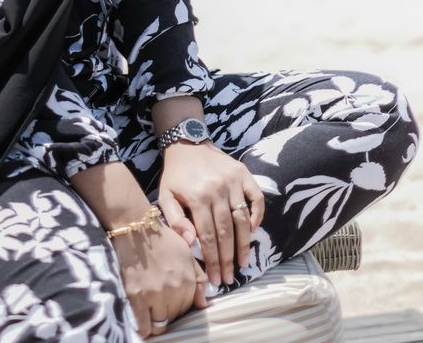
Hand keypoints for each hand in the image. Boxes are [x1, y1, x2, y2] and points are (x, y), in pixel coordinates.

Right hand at [112, 220, 208, 337]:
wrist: (136, 227)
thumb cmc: (162, 238)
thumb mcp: (186, 253)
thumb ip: (198, 278)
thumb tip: (203, 304)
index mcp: (188, 279)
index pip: (188, 307)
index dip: (180, 305)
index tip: (171, 299)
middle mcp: (174, 289)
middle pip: (174, 316)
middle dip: (168, 312)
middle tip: (160, 302)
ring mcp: (155, 294)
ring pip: (160, 324)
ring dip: (157, 320)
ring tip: (151, 311)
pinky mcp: (136, 296)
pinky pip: (144, 325)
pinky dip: (144, 328)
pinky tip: (143, 323)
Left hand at [157, 142, 265, 287]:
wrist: (187, 143)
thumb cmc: (175, 175)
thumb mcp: (165, 196)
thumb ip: (175, 220)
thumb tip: (190, 243)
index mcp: (197, 197)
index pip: (208, 236)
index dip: (213, 260)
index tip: (217, 279)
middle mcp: (218, 189)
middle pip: (226, 231)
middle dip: (229, 259)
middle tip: (230, 278)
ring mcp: (233, 180)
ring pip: (242, 218)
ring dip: (245, 243)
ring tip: (243, 262)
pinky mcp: (243, 173)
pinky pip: (256, 197)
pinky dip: (258, 215)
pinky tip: (253, 231)